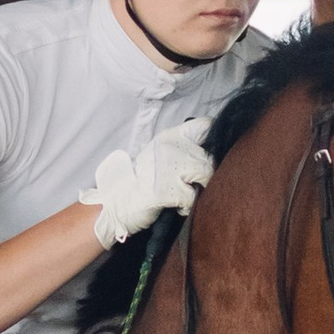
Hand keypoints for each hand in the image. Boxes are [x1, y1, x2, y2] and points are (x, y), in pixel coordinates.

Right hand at [79, 122, 214, 249]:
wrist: (120, 202)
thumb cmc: (145, 180)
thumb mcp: (161, 154)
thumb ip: (184, 147)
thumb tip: (214, 149)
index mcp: (170, 136)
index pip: (204, 126)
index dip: (214, 138)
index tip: (209, 152)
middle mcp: (170, 147)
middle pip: (209, 158)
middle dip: (204, 175)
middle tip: (189, 184)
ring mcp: (167, 168)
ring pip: (205, 176)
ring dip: (197, 189)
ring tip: (183, 193)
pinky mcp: (165, 190)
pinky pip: (192, 198)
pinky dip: (187, 206)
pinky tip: (175, 205)